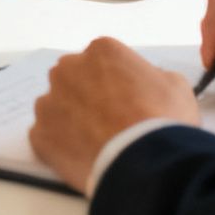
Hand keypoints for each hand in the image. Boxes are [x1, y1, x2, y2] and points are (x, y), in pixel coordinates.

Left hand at [30, 37, 197, 194]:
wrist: (145, 163)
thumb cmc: (163, 120)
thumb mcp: (175, 86)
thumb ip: (152, 76)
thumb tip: (144, 84)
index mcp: (101, 51)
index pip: (103, 61)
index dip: (116, 82)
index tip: (125, 100)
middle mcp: (68, 69)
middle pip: (74, 78)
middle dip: (87, 95)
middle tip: (108, 120)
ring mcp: (50, 101)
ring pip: (56, 106)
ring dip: (70, 119)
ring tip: (95, 142)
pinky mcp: (39, 134)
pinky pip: (46, 135)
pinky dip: (60, 145)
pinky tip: (82, 156)